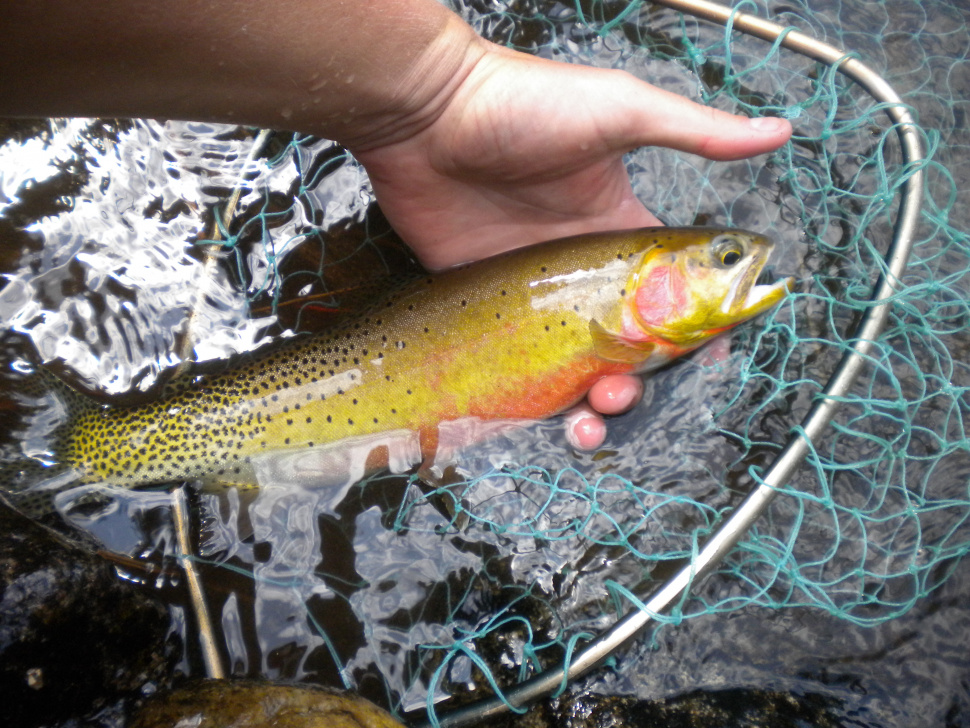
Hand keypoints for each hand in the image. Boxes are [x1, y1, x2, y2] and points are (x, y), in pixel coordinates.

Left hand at [353, 40, 791, 448]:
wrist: (426, 113)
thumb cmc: (525, 104)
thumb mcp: (620, 109)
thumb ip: (694, 131)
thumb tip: (778, 131)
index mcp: (618, 229)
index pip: (670, 289)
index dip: (693, 326)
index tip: (709, 358)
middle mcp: (578, 268)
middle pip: (621, 342)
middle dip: (634, 379)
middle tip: (622, 392)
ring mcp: (529, 290)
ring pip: (568, 364)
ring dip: (587, 401)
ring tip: (588, 418)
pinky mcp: (479, 301)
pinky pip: (508, 361)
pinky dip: (526, 396)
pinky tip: (540, 417)